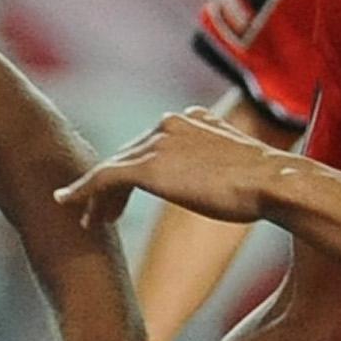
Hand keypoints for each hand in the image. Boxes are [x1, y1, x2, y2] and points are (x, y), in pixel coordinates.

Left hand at [59, 109, 290, 228]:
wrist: (272, 182)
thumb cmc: (268, 183)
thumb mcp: (242, 164)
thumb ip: (223, 159)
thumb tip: (229, 174)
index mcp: (192, 118)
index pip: (152, 144)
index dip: (134, 170)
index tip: (125, 195)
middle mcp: (170, 123)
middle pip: (129, 155)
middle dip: (112, 185)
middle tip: (98, 213)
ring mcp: (157, 142)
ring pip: (113, 168)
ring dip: (96, 195)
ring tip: (88, 221)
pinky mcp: (147, 166)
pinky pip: (103, 178)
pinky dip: (82, 191)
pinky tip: (69, 206)